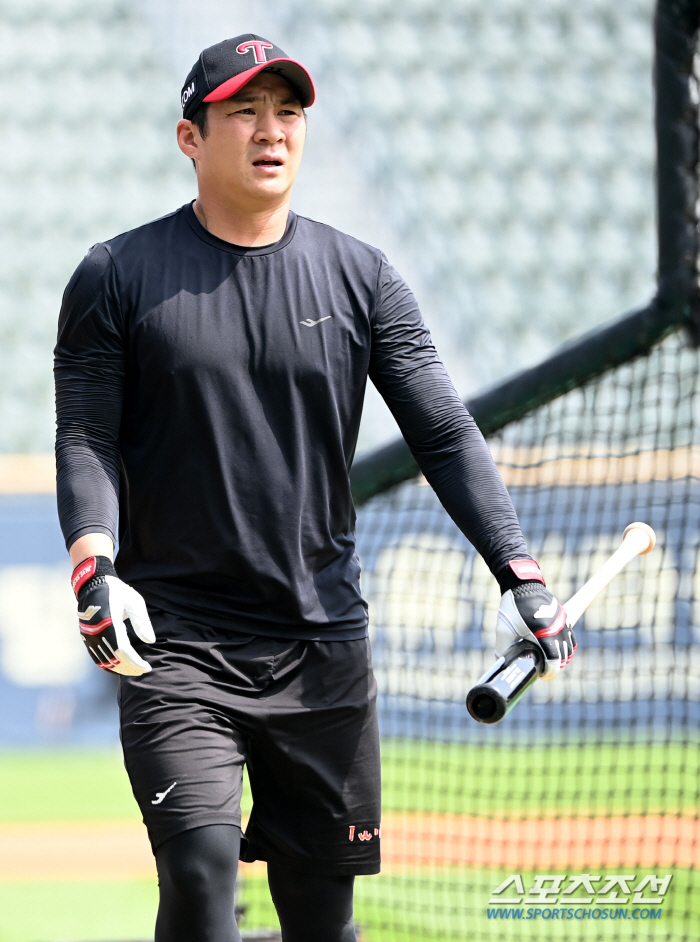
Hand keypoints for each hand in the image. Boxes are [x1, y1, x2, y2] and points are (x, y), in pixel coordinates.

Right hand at [71, 556, 154, 675]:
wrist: (94, 584)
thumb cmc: (118, 592)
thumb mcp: (134, 602)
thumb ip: (142, 622)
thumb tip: (151, 641)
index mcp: (108, 622)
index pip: (123, 650)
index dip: (135, 662)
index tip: (147, 667)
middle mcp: (96, 631)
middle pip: (113, 659)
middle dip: (130, 668)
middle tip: (144, 671)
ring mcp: (89, 636)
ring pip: (104, 661)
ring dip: (120, 668)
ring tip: (135, 670)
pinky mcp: (86, 637)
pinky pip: (96, 657)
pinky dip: (108, 665)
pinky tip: (120, 667)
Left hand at [495, 580, 576, 681]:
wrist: (523, 585)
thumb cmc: (512, 607)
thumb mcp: (504, 629)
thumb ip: (503, 649)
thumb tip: (502, 664)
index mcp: (542, 632)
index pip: (553, 659)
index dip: (550, 672)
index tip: (543, 677)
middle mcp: (556, 628)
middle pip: (563, 657)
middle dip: (555, 667)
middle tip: (543, 670)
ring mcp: (563, 623)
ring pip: (569, 648)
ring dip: (562, 658)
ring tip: (549, 661)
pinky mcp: (565, 619)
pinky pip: (571, 638)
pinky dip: (566, 647)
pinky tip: (557, 650)